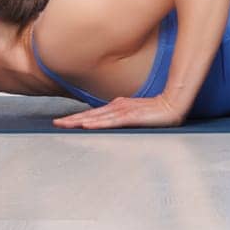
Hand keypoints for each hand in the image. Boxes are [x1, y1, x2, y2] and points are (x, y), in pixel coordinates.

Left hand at [52, 94, 187, 129]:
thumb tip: (112, 118)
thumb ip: (123, 115)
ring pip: (97, 117)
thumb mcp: (136, 113)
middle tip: (55, 123)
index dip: (77, 117)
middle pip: (91, 114)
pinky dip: (98, 123)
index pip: (93, 113)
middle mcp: (118, 106)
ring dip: (80, 121)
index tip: (63, 121)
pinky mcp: (132, 116)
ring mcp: (124, 111)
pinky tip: (87, 125)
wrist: (173, 104)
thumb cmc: (157, 110)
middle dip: (72, 119)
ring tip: (65, 125)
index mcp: (118, 106)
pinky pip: (111, 121)